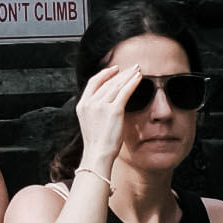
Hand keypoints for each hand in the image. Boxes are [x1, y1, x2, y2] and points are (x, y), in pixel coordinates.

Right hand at [67, 54, 149, 184]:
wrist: (97, 155)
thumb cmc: (97, 143)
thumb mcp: (90, 122)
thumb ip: (96, 110)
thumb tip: (108, 102)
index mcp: (82, 105)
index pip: (93, 82)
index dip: (105, 73)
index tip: (115, 69)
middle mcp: (90, 102)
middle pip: (107, 82)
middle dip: (121, 73)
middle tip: (132, 67)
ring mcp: (101, 105)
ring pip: (117, 84)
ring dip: (129, 75)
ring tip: (138, 70)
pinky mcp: (114, 110)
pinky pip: (125, 91)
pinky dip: (133, 83)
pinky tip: (139, 78)